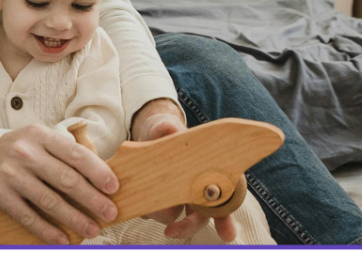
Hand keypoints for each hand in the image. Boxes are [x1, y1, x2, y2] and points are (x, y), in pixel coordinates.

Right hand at [0, 124, 118, 243]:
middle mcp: (25, 153)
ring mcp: (11, 175)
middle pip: (66, 179)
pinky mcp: (0, 195)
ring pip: (49, 201)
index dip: (97, 172)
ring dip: (74, 218)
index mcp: (40, 135)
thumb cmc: (21, 151)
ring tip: (92, 229)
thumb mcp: (40, 141)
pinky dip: (47, 230)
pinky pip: (28, 217)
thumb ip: (65, 154)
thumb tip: (100, 179)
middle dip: (92, 199)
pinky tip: (63, 239)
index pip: (75, 154)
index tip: (113, 187)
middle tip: (109, 212)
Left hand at [132, 102, 237, 242]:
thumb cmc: (164, 130)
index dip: (226, 220)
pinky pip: (152, 210)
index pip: (223, 201)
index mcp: (206, 175)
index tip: (227, 235)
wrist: (146, 133)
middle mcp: (193, 190)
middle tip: (171, 231)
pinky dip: (145, 209)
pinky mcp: (155, 197)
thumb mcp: (165, 126)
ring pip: (173, 216)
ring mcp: (174, 196)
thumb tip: (171, 130)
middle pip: (198, 217)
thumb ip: (168, 128)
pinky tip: (134, 201)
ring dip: (159, 214)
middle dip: (188, 226)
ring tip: (144, 204)